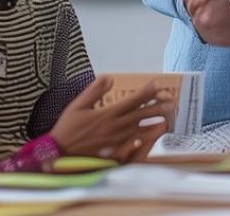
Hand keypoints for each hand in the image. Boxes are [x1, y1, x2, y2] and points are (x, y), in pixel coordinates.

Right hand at [50, 77, 172, 158]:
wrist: (59, 152)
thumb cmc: (67, 127)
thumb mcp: (78, 104)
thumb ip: (94, 90)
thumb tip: (109, 77)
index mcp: (106, 114)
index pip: (131, 101)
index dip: (145, 93)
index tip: (157, 85)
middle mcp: (114, 127)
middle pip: (139, 115)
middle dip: (155, 107)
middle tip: (170, 102)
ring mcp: (115, 141)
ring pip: (139, 130)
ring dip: (153, 123)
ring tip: (166, 118)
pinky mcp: (113, 152)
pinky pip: (132, 145)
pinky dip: (143, 140)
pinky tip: (151, 137)